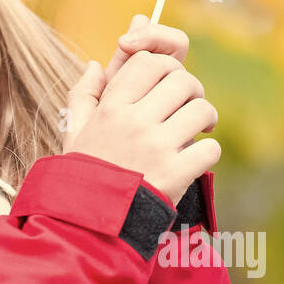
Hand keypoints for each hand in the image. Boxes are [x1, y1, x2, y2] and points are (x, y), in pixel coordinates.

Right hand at [62, 16, 220, 205]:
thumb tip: (95, 65)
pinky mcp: (176, 173)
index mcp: (110, 107)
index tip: (166, 82)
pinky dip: (207, 152)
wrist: (90, 221)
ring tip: (199, 129)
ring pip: (202, 109)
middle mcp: (133, 122)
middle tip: (189, 104)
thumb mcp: (74, 130)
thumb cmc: (84, 172)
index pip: (148, 61)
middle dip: (192, 89)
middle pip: (182, 79)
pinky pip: (210, 148)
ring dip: (205, 118)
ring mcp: (156, 147)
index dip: (164, 65)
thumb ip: (83, 93)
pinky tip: (195, 159)